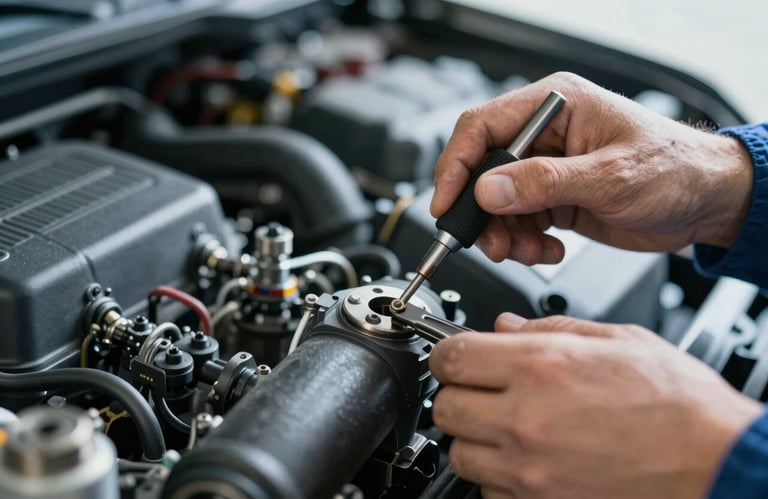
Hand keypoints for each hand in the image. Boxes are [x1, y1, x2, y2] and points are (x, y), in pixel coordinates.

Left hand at [429, 314, 762, 498]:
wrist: (716, 464)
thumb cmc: (678, 405)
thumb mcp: (618, 340)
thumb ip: (551, 328)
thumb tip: (505, 324)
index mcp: (540, 366)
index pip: (450, 355)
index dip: (450, 352)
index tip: (459, 355)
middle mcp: (525, 419)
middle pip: (445, 407)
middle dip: (460, 394)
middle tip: (485, 390)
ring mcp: (529, 470)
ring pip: (460, 453)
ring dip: (476, 437)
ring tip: (509, 428)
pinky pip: (489, 491)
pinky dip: (500, 477)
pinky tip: (529, 461)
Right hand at [431, 72, 752, 264]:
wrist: (706, 203)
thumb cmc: (676, 169)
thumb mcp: (610, 176)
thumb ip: (545, 183)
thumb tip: (489, 190)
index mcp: (554, 107)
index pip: (481, 128)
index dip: (455, 166)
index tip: (447, 204)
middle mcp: (543, 136)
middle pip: (482, 171)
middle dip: (481, 212)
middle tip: (491, 242)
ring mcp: (546, 169)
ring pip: (495, 204)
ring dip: (503, 235)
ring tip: (527, 251)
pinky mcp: (551, 198)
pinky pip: (516, 223)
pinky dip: (524, 244)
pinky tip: (549, 250)